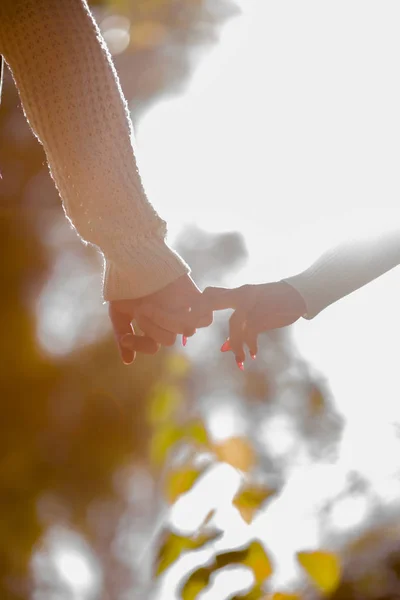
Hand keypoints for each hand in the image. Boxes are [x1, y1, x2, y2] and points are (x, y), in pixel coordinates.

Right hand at [108, 275, 212, 363]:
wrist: (136, 257)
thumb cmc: (126, 284)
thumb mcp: (119, 311)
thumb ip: (122, 335)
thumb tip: (128, 362)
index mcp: (153, 325)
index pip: (153, 346)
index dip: (140, 344)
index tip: (126, 335)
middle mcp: (169, 320)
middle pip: (168, 339)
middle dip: (153, 326)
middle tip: (141, 307)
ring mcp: (183, 309)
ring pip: (187, 329)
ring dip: (168, 320)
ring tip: (153, 305)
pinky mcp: (195, 298)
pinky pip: (205, 316)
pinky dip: (197, 314)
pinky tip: (177, 303)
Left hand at [190, 281, 306, 367]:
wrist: (298, 294)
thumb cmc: (274, 304)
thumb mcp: (253, 313)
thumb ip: (238, 327)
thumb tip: (223, 349)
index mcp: (235, 293)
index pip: (207, 294)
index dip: (194, 308)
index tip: (187, 329)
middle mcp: (240, 294)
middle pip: (210, 299)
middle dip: (196, 315)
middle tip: (188, 334)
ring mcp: (251, 302)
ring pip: (233, 323)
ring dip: (235, 345)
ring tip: (239, 361)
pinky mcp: (263, 312)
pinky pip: (250, 331)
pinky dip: (249, 345)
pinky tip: (253, 354)